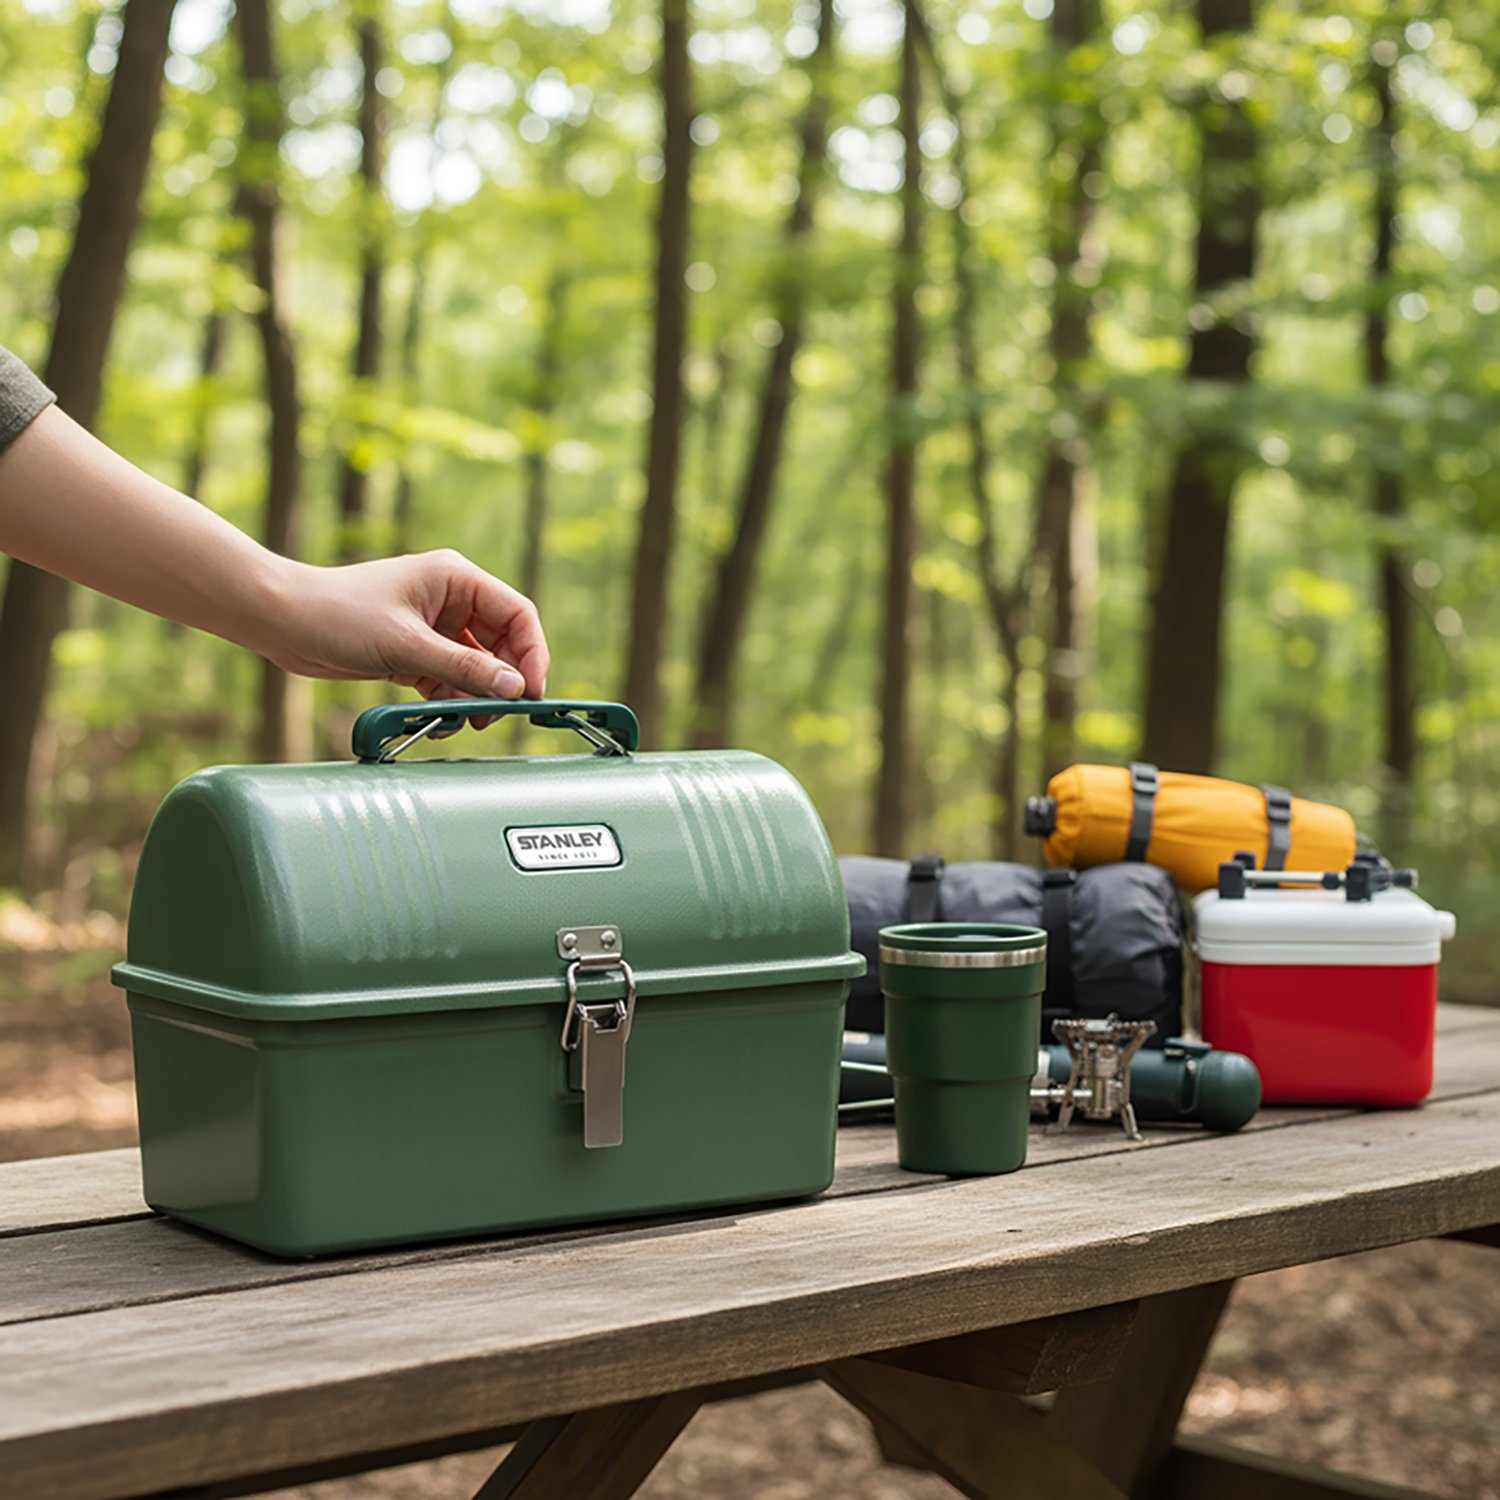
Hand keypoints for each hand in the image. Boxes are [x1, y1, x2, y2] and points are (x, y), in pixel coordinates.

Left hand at [259, 550, 548, 699]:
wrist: (282, 622)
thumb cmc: (337, 614)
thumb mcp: (406, 645)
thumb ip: (464, 667)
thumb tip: (514, 688)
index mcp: (456, 579)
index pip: (517, 615)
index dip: (532, 654)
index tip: (531, 692)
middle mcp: (451, 600)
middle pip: (502, 644)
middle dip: (503, 681)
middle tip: (498, 715)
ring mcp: (433, 627)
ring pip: (477, 666)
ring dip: (476, 695)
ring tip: (466, 720)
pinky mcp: (415, 652)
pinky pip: (450, 679)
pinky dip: (450, 699)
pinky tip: (441, 718)